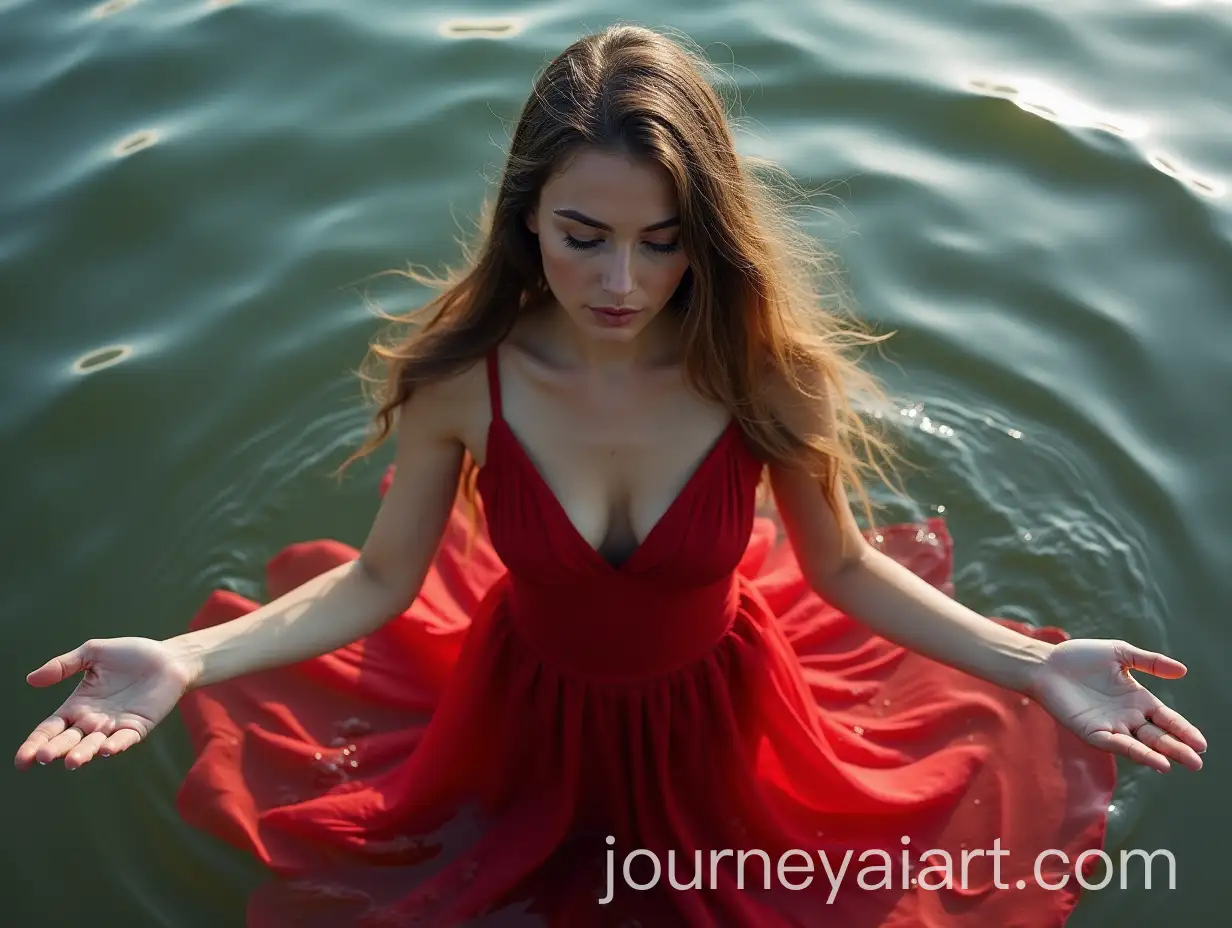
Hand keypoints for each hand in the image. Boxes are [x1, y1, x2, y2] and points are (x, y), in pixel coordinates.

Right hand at [14, 637, 194, 770]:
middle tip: (44, 757)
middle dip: (55, 749)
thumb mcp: (92, 653)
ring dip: (83, 753)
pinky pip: (124, 740)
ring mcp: (114, 726)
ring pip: (93, 745)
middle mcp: (92, 721)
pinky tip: (106, 748)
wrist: (168, 657)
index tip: (21, 761)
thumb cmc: (131, 655)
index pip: (49, 729)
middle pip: (67, 740)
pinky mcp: (137, 727)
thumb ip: (63, 665)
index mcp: (77, 706)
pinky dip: (115, 745)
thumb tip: (30, 679)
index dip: (34, 743)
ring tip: (72, 761)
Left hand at [1027, 639, 1206, 772]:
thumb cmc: (1080, 657)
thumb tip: (1183, 671)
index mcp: (1138, 699)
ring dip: (1159, 754)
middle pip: (1158, 736)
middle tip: (1198, 762)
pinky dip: (1135, 752)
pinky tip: (1151, 759)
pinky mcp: (1092, 732)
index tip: (1201, 743)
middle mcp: (1127, 717)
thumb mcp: (1120, 654)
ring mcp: (1110, 726)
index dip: (1184, 730)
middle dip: (1178, 749)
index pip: (1167, 719)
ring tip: (1179, 764)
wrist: (1047, 664)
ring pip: (1140, 744)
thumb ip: (1150, 662)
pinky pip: (1116, 744)